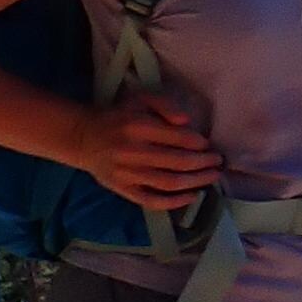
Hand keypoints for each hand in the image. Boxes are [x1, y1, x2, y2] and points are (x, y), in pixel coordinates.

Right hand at [83, 90, 223, 211]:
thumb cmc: (117, 116)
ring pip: (169, 183)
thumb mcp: (139, 99)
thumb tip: (186, 122)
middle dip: (204, 163)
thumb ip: (165, 105)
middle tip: (218, 162)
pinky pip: (152, 200)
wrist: (82, 137)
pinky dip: (174, 202)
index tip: (210, 146)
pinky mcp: (122, 189)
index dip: (200, 144)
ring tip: (212, 177)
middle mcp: (133, 152)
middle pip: (179, 162)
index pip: (179, 138)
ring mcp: (127, 174)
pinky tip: (192, 196)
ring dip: (196, 181)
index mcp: (138, 127)